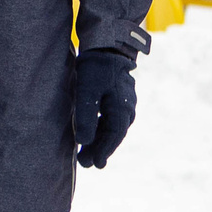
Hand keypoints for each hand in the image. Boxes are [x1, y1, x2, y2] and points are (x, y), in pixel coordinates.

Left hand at [72, 47, 136, 167]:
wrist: (105, 47)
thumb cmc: (95, 69)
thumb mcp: (87, 91)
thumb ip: (86, 116)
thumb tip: (84, 141)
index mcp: (122, 109)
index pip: (114, 136)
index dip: (104, 151)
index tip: (95, 164)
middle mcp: (127, 108)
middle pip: (114, 135)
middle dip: (101, 150)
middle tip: (88, 165)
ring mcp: (124, 103)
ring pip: (112, 128)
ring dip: (101, 141)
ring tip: (87, 155)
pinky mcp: (117, 98)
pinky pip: (111, 119)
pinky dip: (101, 130)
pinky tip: (91, 137)